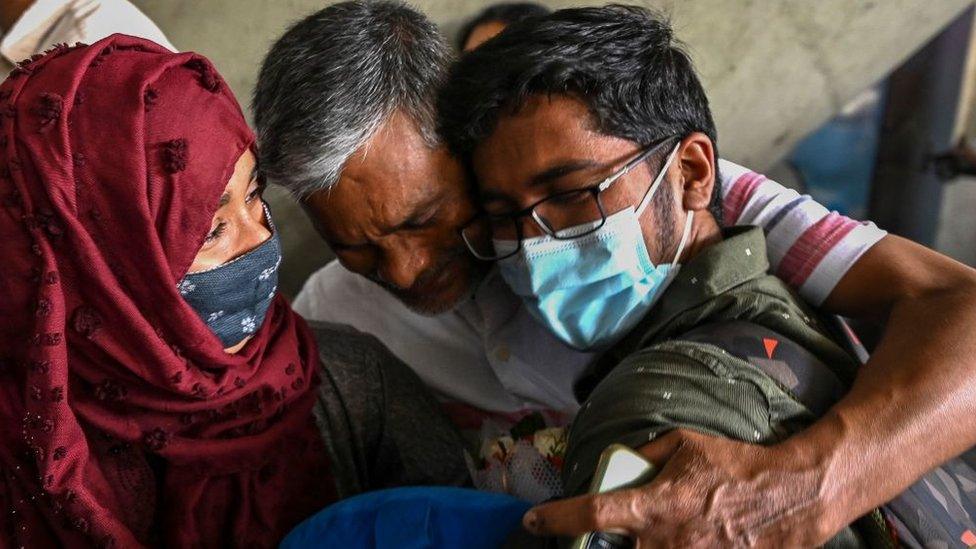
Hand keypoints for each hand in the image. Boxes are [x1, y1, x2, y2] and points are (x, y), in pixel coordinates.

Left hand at [522, 429, 842, 547]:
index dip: (555, 519)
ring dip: (630, 546)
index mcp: (655, 504)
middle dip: (591, 544)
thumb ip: (644, 454)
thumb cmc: (735, 465)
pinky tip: (676, 536)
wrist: (791, 496)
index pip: (592, 515)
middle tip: (585, 534)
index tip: (532, 521)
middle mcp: (664, 541)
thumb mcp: (684, 443)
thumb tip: (618, 463)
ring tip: (643, 530)